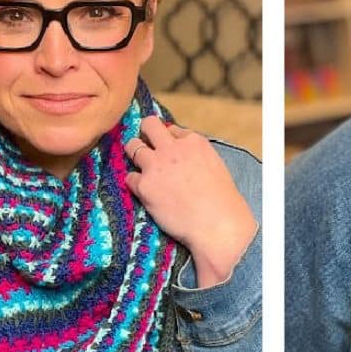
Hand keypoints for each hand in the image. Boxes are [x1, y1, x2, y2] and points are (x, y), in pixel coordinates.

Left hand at [125, 116, 256, 286]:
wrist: (218, 226)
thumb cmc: (221, 201)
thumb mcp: (214, 166)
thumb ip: (195, 155)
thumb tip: (182, 155)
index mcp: (193, 141)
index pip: (172, 129)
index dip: (168, 141)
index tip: (168, 152)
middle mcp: (172, 148)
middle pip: (149, 125)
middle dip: (145, 133)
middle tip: (145, 146)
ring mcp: (156, 165)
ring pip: (132, 146)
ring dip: (134, 155)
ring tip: (142, 169)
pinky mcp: (144, 186)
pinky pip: (129, 178)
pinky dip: (135, 185)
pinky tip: (146, 194)